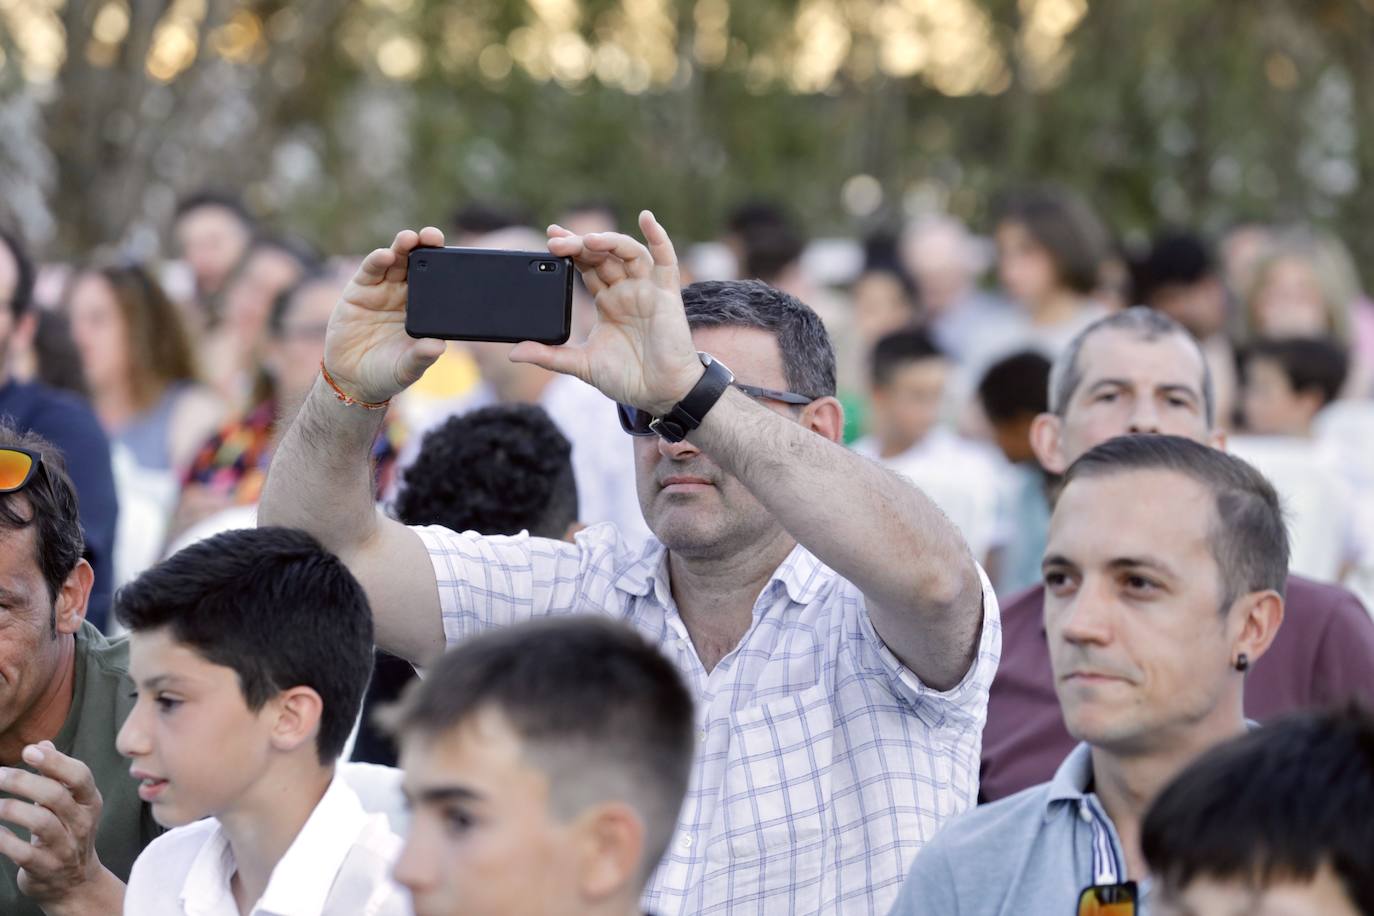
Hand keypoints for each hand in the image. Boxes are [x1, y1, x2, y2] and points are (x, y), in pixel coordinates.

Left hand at [0, 743, 114, 906]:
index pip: (79, 776)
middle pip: (55, 796)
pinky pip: (21, 851)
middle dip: (23, 782)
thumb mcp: (70, 804)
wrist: (75, 883)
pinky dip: (2, 838)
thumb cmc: (68, 834)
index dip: (55, 761)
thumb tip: (41, 744)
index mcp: (89, 802)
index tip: (28, 751)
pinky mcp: (44, 867)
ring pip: (40, 822)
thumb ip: (57, 774)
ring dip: (10, 808)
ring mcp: (65, 847)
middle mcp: (81, 823)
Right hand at [325, 227, 449, 403]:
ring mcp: (381, 290)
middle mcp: (404, 294)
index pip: (437, 281)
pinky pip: (370, 271)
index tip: (457, 255)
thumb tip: (439, 346)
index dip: (445, 265)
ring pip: (394, 261)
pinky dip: (377, 261)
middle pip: (416, 263)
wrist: (353, 380)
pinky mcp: (358, 291)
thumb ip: (421, 357)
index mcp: (423, 309)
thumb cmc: (387, 373)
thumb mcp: (408, 369)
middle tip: (432, 236)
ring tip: (408, 239)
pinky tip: (385, 255)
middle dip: (425, 246)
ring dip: (401, 247)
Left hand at [510, 210, 703, 414]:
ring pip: (627, 253)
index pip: (585, 267)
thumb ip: (549, 357)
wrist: (661, 394)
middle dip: (579, 245)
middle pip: (602, 256)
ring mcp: (646, 290)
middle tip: (556, 241)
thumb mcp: (582, 365)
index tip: (549, 240)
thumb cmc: (628, 379)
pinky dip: (658, 237)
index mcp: (607, 303)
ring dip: (608, 241)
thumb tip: (514, 352)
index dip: (569, 251)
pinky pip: (665, 259)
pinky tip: (646, 218)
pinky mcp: (666, 294)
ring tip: (588, 240)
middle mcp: (626, 291)